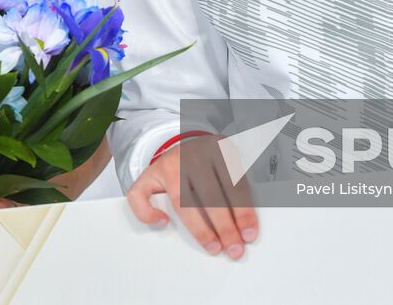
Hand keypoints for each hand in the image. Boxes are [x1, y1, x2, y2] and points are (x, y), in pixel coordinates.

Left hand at [125, 139, 257, 260]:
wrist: (185, 143)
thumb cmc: (170, 171)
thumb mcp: (146, 183)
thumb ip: (140, 205)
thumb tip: (160, 221)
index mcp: (168, 169)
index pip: (184, 203)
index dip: (200, 228)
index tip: (213, 247)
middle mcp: (190, 158)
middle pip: (211, 197)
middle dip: (225, 227)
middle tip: (233, 249)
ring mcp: (211, 152)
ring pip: (229, 187)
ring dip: (242, 214)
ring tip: (248, 236)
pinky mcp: (227, 150)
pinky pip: (240, 178)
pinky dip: (248, 200)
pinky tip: (251, 217)